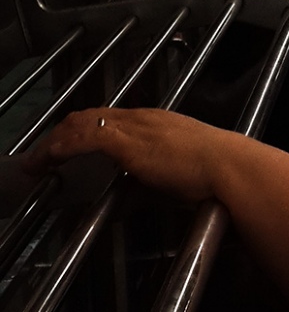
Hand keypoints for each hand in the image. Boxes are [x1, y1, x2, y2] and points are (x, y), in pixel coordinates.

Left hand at [24, 108, 236, 203]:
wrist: (227, 167)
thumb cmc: (211, 173)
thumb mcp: (175, 172)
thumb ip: (151, 177)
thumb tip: (130, 194)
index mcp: (153, 121)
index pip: (106, 117)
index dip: (80, 128)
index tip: (62, 144)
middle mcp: (142, 117)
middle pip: (89, 116)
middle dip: (61, 132)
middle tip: (41, 153)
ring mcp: (136, 127)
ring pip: (82, 124)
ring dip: (55, 141)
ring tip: (37, 160)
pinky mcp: (131, 143)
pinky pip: (88, 138)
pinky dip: (65, 146)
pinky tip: (51, 157)